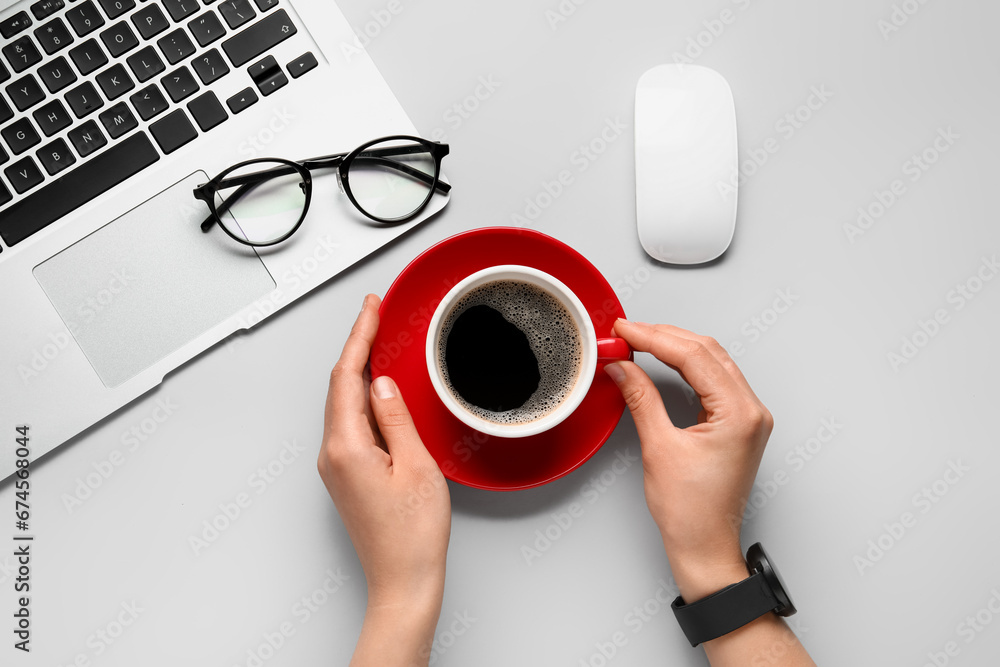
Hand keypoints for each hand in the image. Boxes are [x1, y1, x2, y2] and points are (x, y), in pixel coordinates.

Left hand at [318, 294, 450, 665]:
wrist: (403, 582)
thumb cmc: (413, 536)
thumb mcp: (416, 465)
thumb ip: (396, 418)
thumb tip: (383, 384)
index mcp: (347, 447)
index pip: (347, 376)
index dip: (359, 335)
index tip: (371, 308)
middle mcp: (332, 455)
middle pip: (340, 386)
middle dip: (359, 347)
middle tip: (378, 316)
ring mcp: (336, 466)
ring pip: (345, 404)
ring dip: (361, 372)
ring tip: (381, 343)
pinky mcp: (346, 475)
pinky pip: (351, 424)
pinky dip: (364, 399)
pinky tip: (380, 390)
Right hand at [605, 321, 772, 600]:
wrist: (705, 546)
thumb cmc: (691, 511)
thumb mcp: (659, 447)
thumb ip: (641, 398)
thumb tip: (623, 367)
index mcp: (739, 414)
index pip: (694, 357)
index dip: (654, 338)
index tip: (625, 331)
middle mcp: (751, 411)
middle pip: (707, 352)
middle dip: (664, 337)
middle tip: (628, 333)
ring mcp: (748, 417)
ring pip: (712, 361)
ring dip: (676, 347)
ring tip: (640, 341)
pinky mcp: (738, 423)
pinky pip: (714, 379)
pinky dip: (687, 366)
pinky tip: (664, 361)